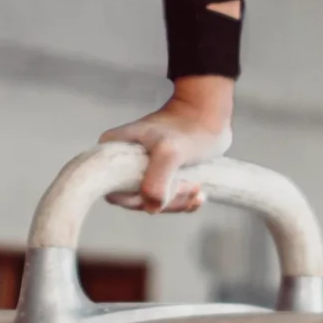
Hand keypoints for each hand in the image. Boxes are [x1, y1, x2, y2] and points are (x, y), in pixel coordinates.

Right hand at [98, 75, 233, 212]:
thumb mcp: (168, 153)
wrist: (210, 114)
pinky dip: (182, 202)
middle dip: (163, 201)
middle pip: (134, 198)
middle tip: (189, 187)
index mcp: (115, 151)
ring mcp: (142, 169)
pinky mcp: (160, 175)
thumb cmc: (187, 127)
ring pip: (152, 200)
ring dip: (176, 202)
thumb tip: (151, 208)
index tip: (164, 193)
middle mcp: (124, 162)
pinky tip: (197, 196)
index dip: (136, 198)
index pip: (113, 189)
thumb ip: (156, 180)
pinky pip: (165, 198)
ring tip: (197, 190)